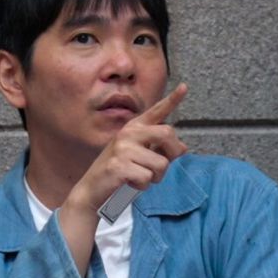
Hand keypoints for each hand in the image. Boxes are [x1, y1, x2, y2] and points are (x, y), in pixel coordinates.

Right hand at [58, 83, 187, 275]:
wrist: (92, 191)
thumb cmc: (120, 173)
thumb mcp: (140, 157)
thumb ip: (159, 149)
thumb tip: (183, 148)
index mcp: (134, 128)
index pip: (157, 112)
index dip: (172, 99)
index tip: (185, 87)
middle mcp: (128, 133)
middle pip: (167, 134)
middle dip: (172, 154)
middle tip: (161, 168)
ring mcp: (122, 148)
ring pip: (161, 163)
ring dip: (155, 177)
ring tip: (140, 177)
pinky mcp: (118, 166)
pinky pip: (147, 178)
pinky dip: (143, 186)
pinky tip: (130, 183)